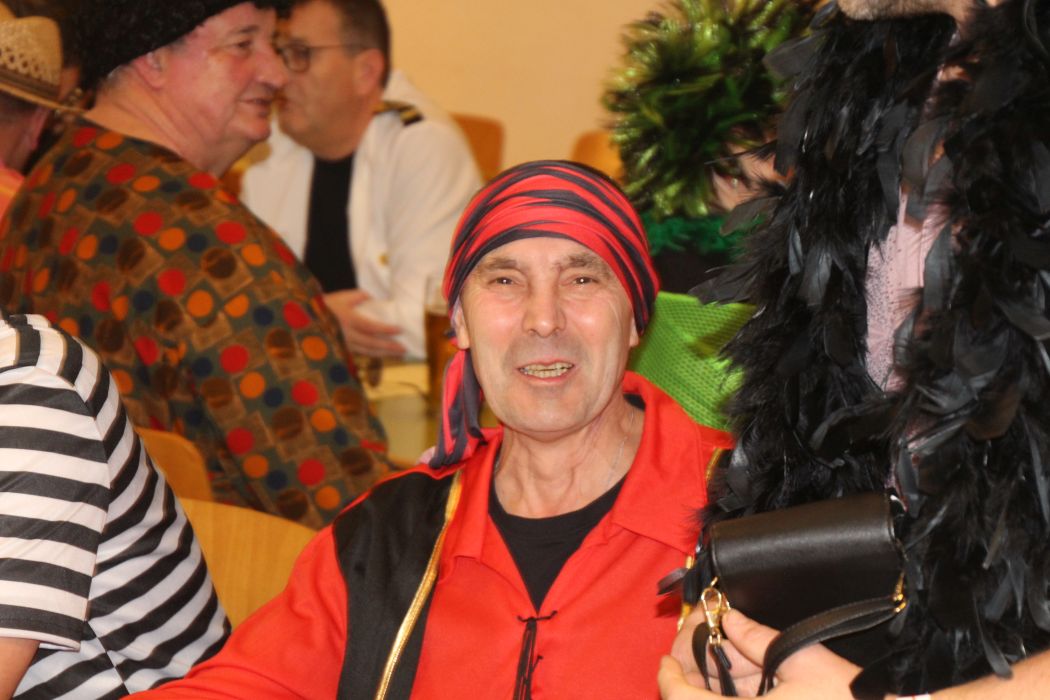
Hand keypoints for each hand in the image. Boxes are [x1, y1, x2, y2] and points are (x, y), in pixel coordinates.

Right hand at [324, 289, 406, 357]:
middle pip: (371, 343)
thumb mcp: (341, 297)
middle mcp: (347, 334)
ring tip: (398, 354)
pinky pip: (360, 353)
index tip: (400, 330)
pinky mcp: (342, 349)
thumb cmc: (325, 305)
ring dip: (384, 353)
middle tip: (404, 348)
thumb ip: (358, 296)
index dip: (386, 330)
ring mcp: (344, 344)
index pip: (371, 327)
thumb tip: (371, 297)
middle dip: (388, 346)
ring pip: (367, 351)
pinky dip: (373, 354)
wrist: (306, 319)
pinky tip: (383, 354)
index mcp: (348, 319)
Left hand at [659, 610, 860, 698]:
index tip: (665, 660)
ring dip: (711, 688)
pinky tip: (743, 677)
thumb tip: (729, 619)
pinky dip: (733, 697)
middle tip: (697, 647)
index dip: (669, 678)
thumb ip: (755, 637)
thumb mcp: (800, 658)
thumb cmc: (850, 697)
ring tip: (720, 655)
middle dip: (691, 677)